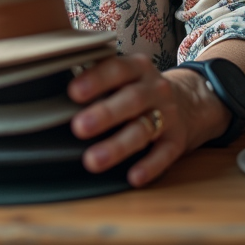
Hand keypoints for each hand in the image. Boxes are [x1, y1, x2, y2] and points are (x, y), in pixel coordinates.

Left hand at [67, 53, 189, 187]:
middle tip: (78, 127)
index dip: (96, 79)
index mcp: (138, 68)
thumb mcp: (127, 74)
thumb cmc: (141, 87)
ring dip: (117, 146)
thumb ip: (99, 76)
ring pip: (143, 130)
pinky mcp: (178, 140)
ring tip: (93, 160)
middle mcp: (155, 89)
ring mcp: (168, 115)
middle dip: (104, 114)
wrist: (192, 101)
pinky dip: (149, 166)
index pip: (116, 69)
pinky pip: (164, 154)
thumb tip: (52, 82)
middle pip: (130, 100)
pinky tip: (133, 177)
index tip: (73, 91)